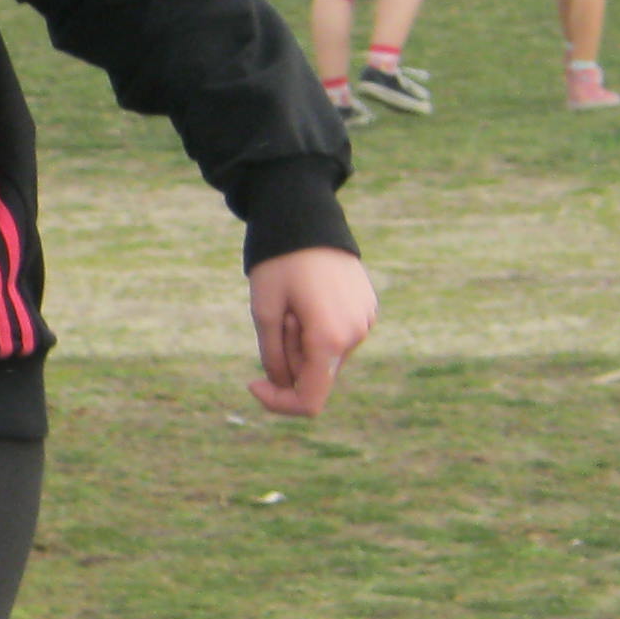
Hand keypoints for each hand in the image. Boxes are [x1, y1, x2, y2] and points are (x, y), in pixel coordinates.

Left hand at [246, 247, 376, 417]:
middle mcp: (355, 335)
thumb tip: (283, 383)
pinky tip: (309, 296)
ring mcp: (365, 322)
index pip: (309, 400)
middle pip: (315, 376)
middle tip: (279, 315)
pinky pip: (337, 337)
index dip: (278, 401)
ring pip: (326, 356)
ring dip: (302, 342)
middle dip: (288, 358)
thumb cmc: (279, 263)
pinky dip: (317, 329)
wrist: (307, 218)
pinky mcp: (367, 310)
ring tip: (296, 302)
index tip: (252, 382)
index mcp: (330, 340)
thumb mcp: (263, 311)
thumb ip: (273, 356)